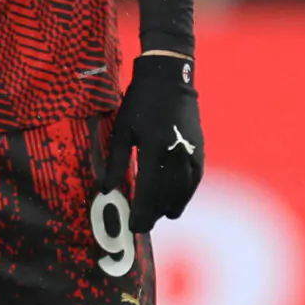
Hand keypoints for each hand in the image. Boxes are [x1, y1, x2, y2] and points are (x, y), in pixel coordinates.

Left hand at [104, 54, 201, 231]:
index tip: (134, 227)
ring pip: (183, 190)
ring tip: (159, 216)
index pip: (149, 192)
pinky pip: (194, 179)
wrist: (171, 78)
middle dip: (154, 213)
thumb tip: (106, 189)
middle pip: (166, 196)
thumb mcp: (122, 130)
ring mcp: (190, 152)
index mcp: (154, 150)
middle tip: (143, 225)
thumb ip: (116, 162)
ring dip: (170, 206)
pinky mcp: (199, 149)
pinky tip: (177, 201)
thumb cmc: (140, 102)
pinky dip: (185, 193)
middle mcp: (176, 155)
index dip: (142, 213)